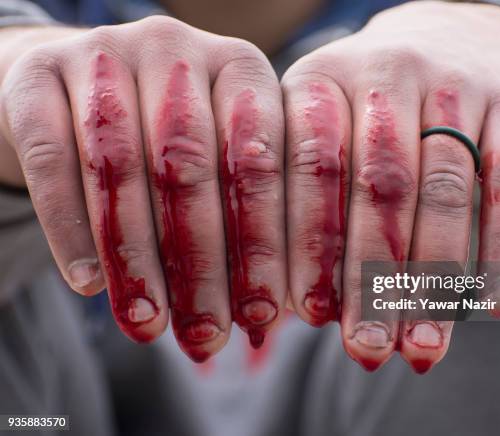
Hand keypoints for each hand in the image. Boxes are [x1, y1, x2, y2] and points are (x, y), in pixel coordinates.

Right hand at [0, 16, 286, 360]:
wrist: (80, 90)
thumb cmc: (168, 142)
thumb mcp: (220, 163)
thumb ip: (245, 219)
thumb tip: (268, 317)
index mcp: (241, 68)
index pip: (261, 160)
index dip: (264, 243)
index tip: (262, 313)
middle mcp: (178, 49)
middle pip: (192, 165)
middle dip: (201, 263)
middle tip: (205, 333)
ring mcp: (106, 50)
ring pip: (122, 166)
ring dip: (137, 258)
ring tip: (148, 323)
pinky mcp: (40, 72)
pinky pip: (54, 158)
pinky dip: (70, 227)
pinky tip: (89, 284)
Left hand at [281, 1, 499, 371]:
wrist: (445, 39)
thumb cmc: (364, 113)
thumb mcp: (319, 131)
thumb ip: (296, 207)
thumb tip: (276, 319)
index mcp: (318, 80)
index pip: (309, 168)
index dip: (307, 246)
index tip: (306, 317)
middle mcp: (384, 72)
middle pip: (379, 187)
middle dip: (370, 278)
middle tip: (366, 350)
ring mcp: (452, 84)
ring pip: (443, 192)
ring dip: (432, 279)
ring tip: (420, 348)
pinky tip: (489, 305)